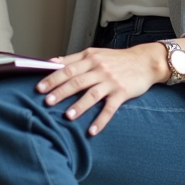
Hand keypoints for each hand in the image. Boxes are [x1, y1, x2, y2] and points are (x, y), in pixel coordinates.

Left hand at [36, 44, 168, 136]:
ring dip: (79, 106)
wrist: (145, 61)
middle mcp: (99, 68)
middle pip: (77, 80)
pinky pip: (110, 108)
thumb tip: (51, 63)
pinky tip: (92, 131)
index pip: (67, 68)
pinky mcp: (122, 93)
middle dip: (61, 91)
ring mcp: (111, 81)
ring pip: (92, 94)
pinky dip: (101, 120)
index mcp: (90, 58)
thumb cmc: (116, 59)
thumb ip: (73, 59)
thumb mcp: (95, 54)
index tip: (39, 87)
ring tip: (67, 116)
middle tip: (47, 101)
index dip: (52, 77)